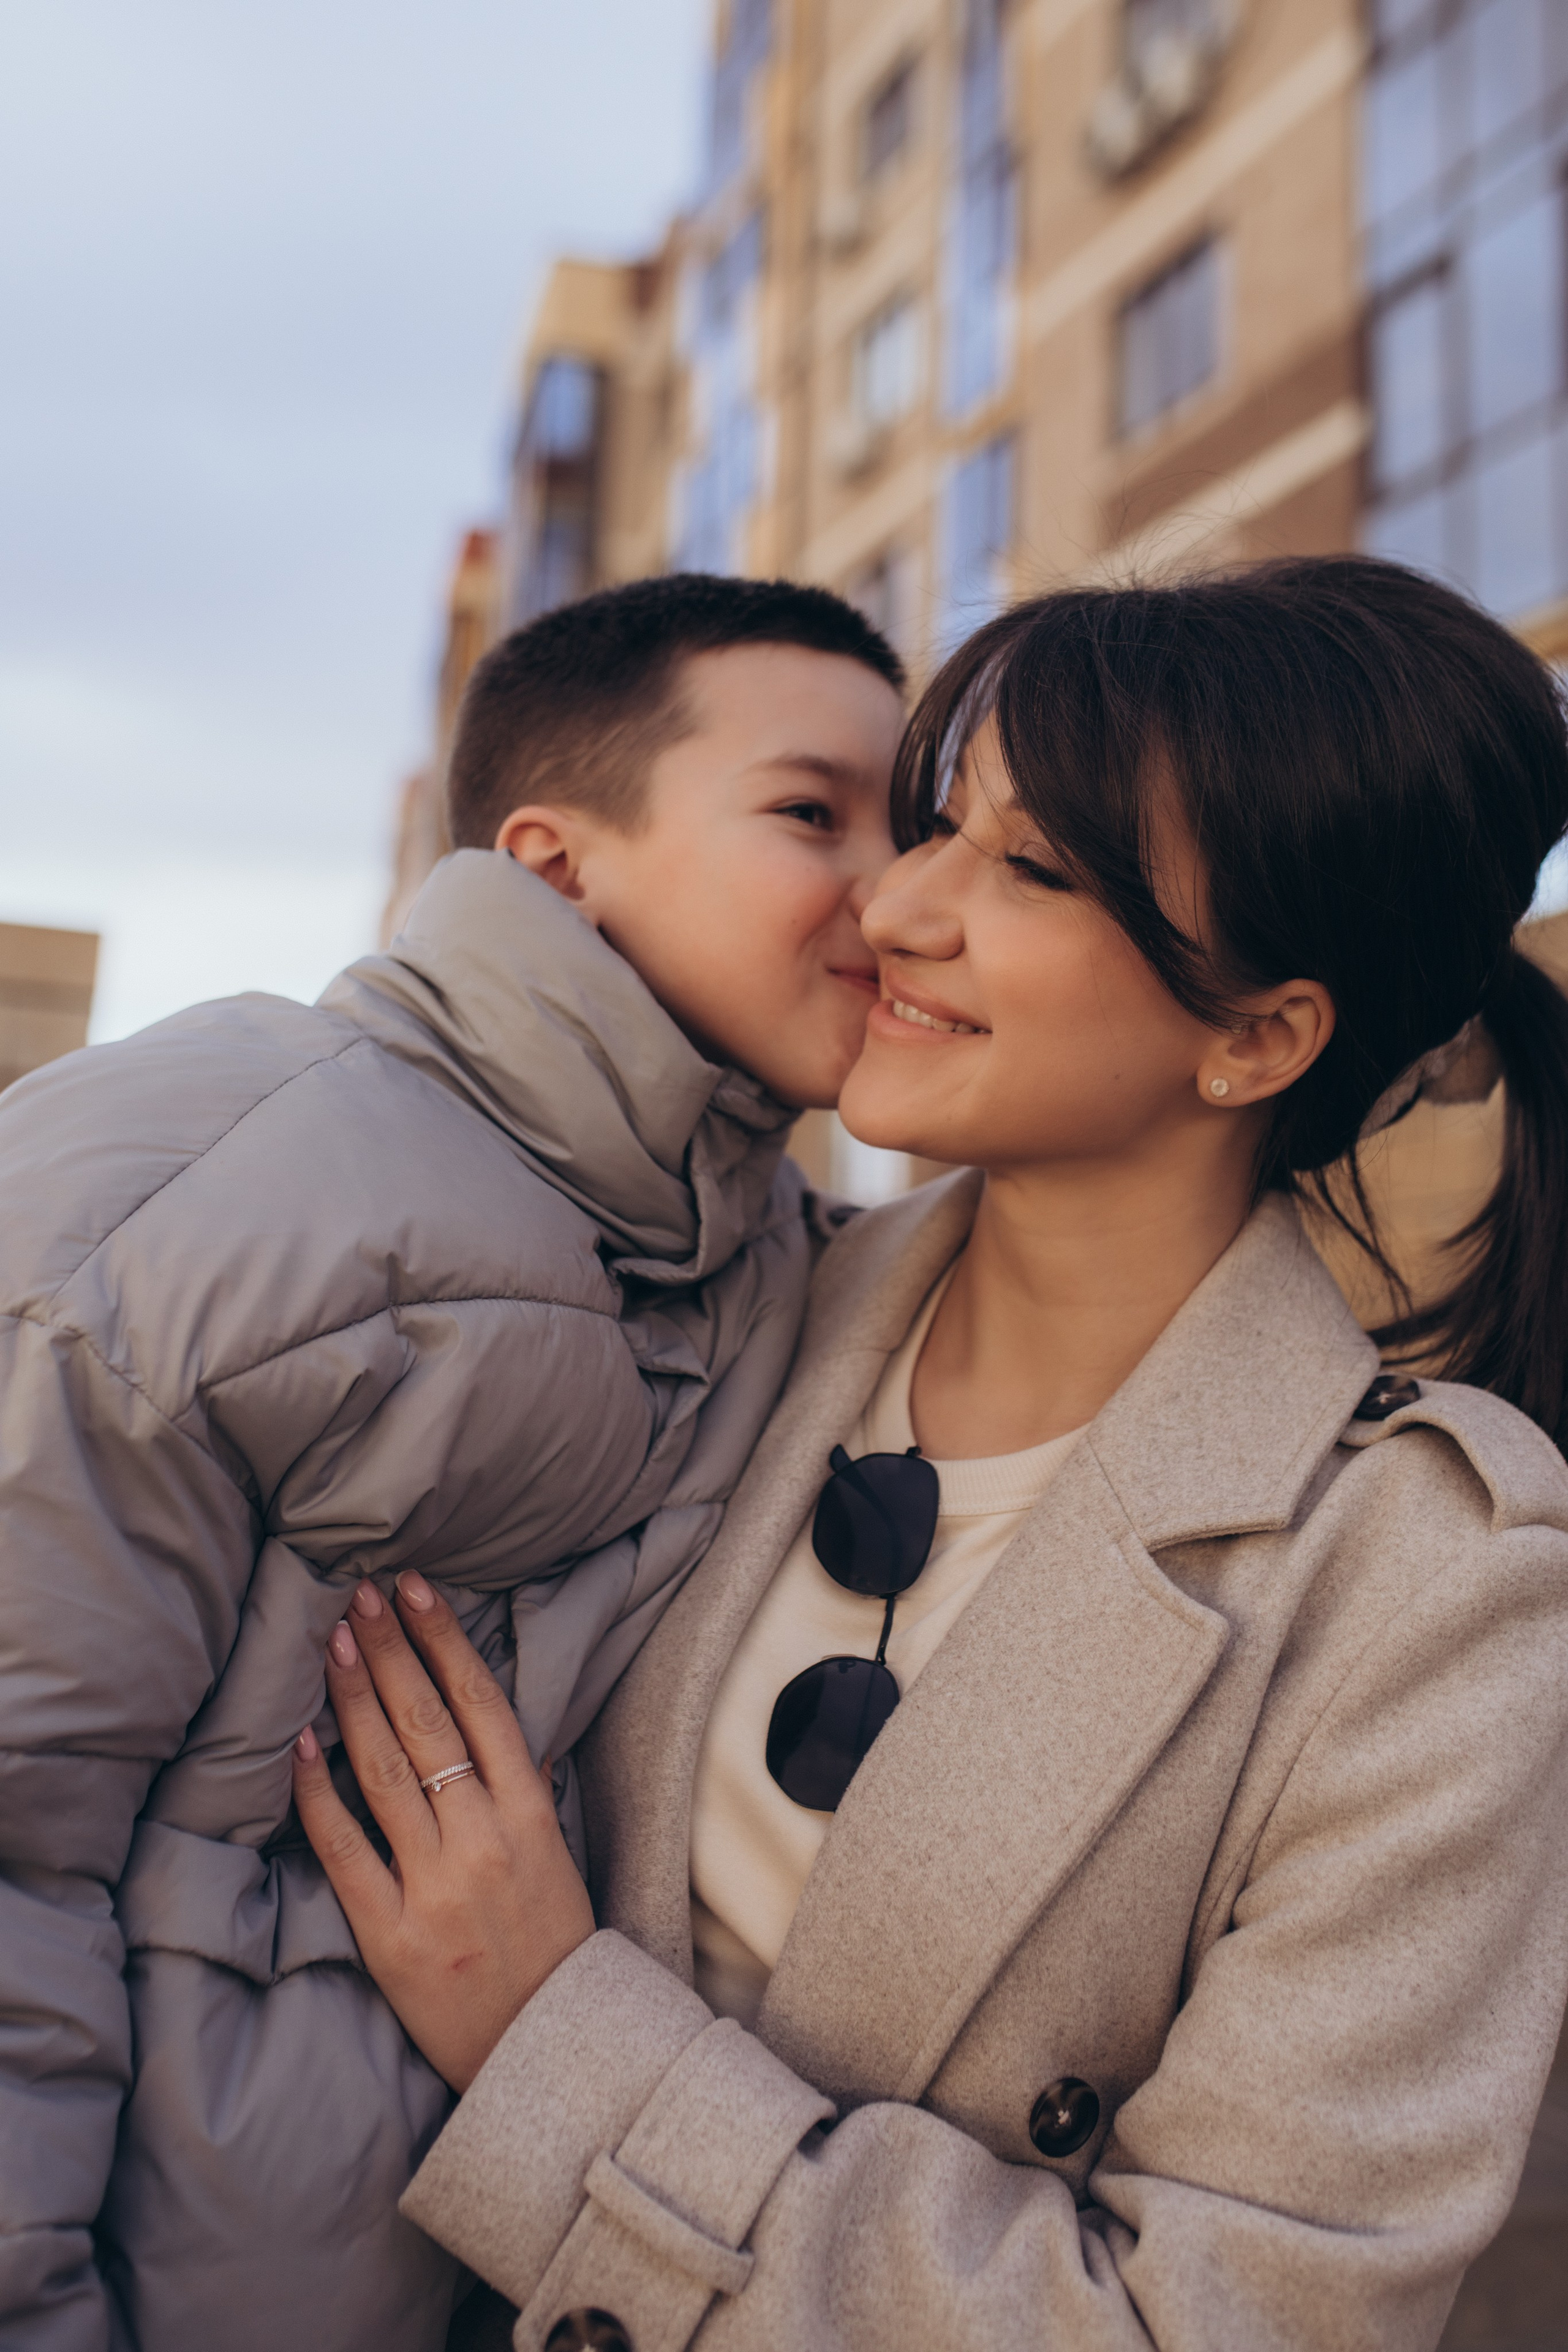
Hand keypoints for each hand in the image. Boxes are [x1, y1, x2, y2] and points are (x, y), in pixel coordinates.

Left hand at [292, 1572, 594, 2091]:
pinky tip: (301, 1745)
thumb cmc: (553, 1948)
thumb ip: (527, 1794)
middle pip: (428, 1723)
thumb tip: (506, 1732)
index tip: (415, 1589)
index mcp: (531, 1815)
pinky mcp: (390, 1934)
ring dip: (354, 1698)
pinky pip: (346, 1850)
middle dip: (392, 1650)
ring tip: (333, 1641)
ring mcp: (435, 1886)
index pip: (483, 1704)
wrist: (550, 2053)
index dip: (445, 1640)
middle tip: (360, 1593)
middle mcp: (484, 1840)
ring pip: (385, 1772)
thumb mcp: (558, 1859)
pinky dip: (320, 1795)